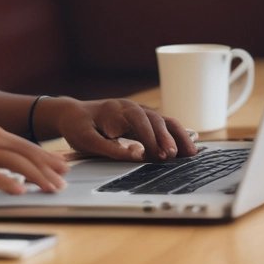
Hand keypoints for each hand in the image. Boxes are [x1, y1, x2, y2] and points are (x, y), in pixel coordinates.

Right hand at [0, 126, 69, 216]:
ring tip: (51, 188)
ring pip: (9, 159)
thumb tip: (14, 177)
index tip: (61, 166)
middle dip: (45, 162)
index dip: (42, 154)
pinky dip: (6, 181)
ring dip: (34, 173)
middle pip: (19, 148)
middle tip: (65, 177)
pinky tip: (20, 192)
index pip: (18, 143)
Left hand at [48, 98, 197, 162]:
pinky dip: (177, 137)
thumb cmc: (78, 127)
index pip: (138, 120)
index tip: (157, 154)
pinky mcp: (144, 122)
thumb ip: (109, 148)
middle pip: (155, 119)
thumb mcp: (86, 140)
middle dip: (166, 137)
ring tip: (191, 154)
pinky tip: (187, 151)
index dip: (150, 136)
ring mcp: (139, 113)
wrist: (73, 114)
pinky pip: (165, 126)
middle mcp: (131, 108)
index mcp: (116, 110)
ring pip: (165, 121)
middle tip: (172, 156)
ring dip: (178, 136)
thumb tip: (136, 155)